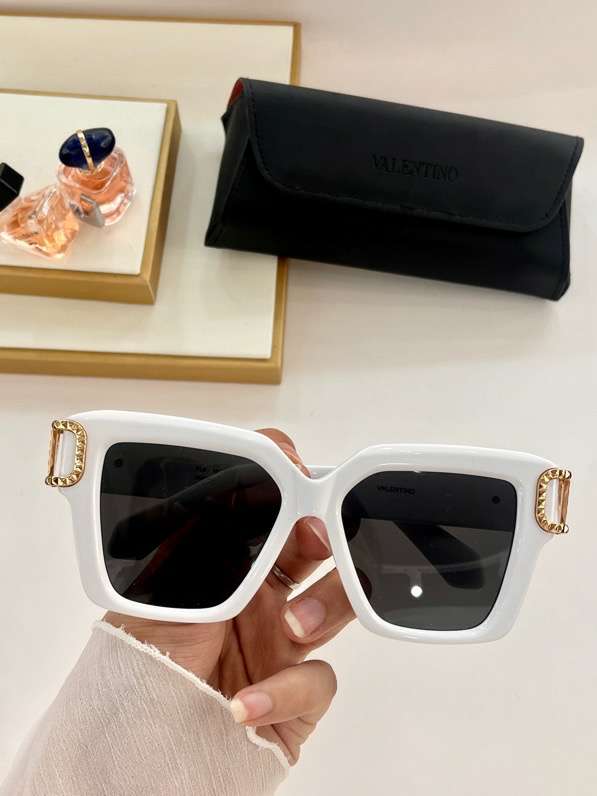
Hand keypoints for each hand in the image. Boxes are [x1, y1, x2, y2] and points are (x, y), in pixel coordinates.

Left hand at [104, 428, 354, 762]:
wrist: (141, 750)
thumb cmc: (141, 665)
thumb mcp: (163, 588)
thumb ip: (204, 540)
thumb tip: (240, 489)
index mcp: (231, 567)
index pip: (274, 517)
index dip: (293, 496)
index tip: (300, 478)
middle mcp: (262, 600)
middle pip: (315, 551)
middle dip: (323, 538)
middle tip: (316, 536)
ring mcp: (283, 645)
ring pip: (338, 605)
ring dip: (324, 608)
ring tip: (294, 627)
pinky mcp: (299, 694)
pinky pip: (321, 680)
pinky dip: (288, 689)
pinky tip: (245, 702)